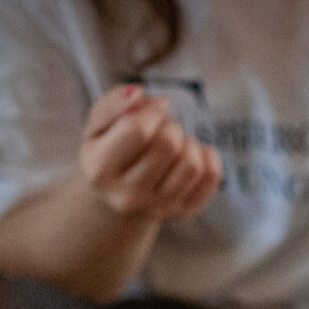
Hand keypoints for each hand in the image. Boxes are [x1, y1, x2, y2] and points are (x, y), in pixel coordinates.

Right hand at [80, 85, 221, 220]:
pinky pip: (211, 177)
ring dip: (188, 143)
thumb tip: (145, 96)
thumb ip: (114, 103)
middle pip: (168, 144)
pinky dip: (208, 157)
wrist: (116, 198)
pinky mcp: (183, 212)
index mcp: (100, 170)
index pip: (137, 130)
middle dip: (169, 126)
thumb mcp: (97, 125)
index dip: (150, 113)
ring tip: (174, 144)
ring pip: (192, 163)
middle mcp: (128, 196)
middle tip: (161, 129)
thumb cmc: (108, 152)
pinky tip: (190, 154)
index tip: (148, 114)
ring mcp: (158, 208)